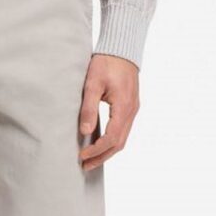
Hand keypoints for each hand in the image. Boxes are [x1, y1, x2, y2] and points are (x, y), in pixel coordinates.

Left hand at [79, 54, 139, 170]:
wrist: (122, 48)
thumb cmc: (106, 63)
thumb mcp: (92, 84)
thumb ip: (89, 108)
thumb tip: (85, 131)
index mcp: (123, 107)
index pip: (111, 138)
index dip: (96, 150)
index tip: (81, 156)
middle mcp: (132, 111)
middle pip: (119, 143)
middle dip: (102, 156)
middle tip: (85, 166)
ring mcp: (133, 110)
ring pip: (123, 138)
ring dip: (107, 151)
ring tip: (91, 159)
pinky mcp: (130, 107)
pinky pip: (123, 130)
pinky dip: (112, 141)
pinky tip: (99, 143)